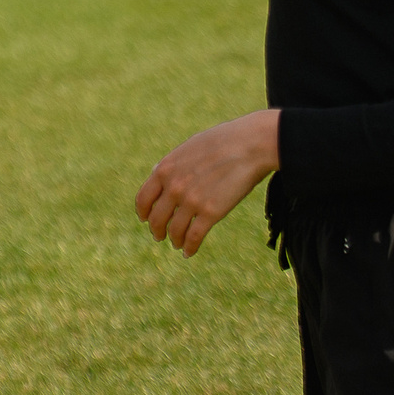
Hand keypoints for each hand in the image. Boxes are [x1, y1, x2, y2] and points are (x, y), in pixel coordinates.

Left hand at [134, 109, 280, 256]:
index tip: (145, 219)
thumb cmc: (222, 142)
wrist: (250, 145)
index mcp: (165, 169)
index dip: (143, 212)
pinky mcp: (211, 213)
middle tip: (160, 236)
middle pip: (156, 218)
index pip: (144, 198)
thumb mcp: (188, 148)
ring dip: (174, 240)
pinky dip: (189, 248)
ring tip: (177, 244)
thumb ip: (172, 164)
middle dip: (157, 230)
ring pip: (174, 231)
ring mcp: (191, 201)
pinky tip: (189, 252)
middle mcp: (173, 187)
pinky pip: (194, 237)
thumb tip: (157, 172)